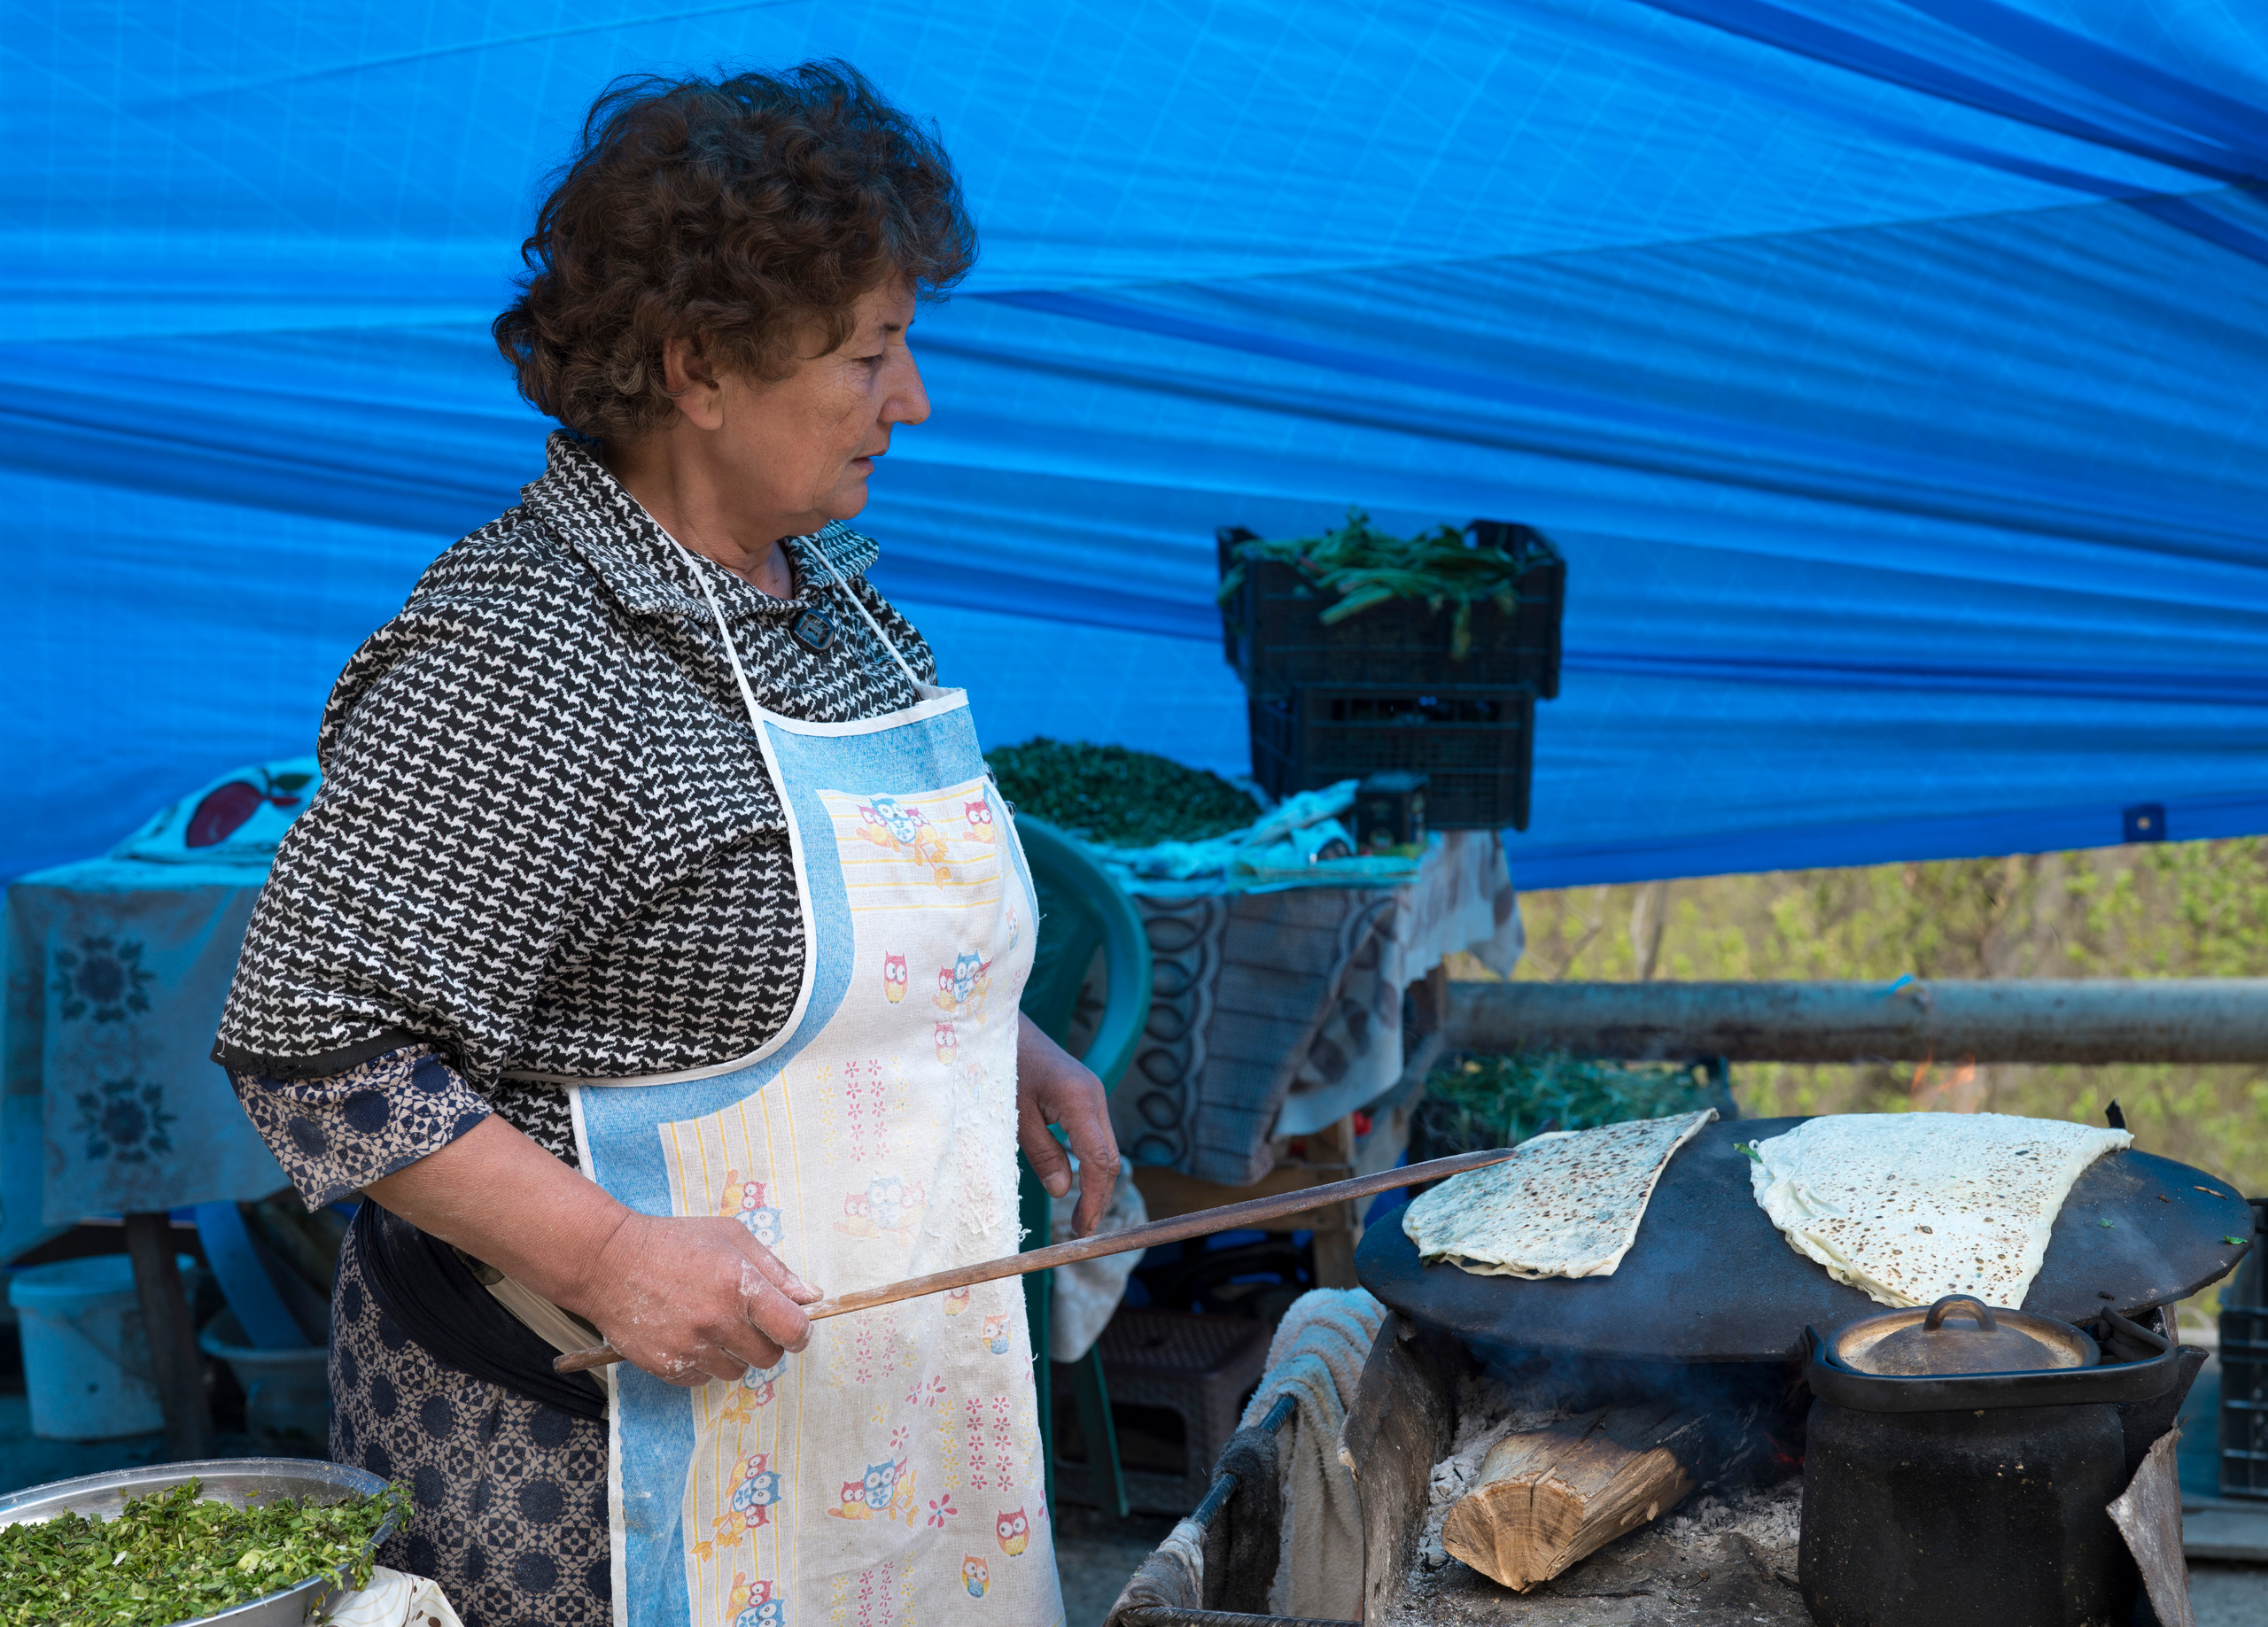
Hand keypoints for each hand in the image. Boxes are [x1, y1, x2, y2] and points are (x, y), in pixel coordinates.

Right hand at [569, 1211, 820, 1386]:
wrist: (608, 1262)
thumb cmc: (673, 1242)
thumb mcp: (730, 1237)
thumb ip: (775, 1269)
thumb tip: (810, 1297)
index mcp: (740, 1285)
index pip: (793, 1330)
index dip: (800, 1331)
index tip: (793, 1327)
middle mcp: (718, 1321)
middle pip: (769, 1357)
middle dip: (767, 1341)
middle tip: (748, 1321)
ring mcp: (691, 1348)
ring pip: (737, 1371)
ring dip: (733, 1352)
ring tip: (711, 1323)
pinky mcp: (667, 1367)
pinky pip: (704, 1379)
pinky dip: (703, 1363)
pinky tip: (688, 1335)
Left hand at [1016, 1013, 1120, 1237]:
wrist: (997, 1023)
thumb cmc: (1000, 1065)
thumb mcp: (1013, 1114)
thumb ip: (1042, 1152)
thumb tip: (1064, 1191)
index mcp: (1079, 1098)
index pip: (1099, 1159)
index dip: (1094, 1198)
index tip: (1083, 1229)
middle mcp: (1094, 1095)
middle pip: (1110, 1157)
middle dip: (1099, 1196)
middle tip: (1083, 1231)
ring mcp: (1092, 1093)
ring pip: (1106, 1147)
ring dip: (1097, 1182)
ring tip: (1082, 1216)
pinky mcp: (1083, 1095)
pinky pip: (1095, 1135)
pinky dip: (1090, 1163)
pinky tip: (1077, 1182)